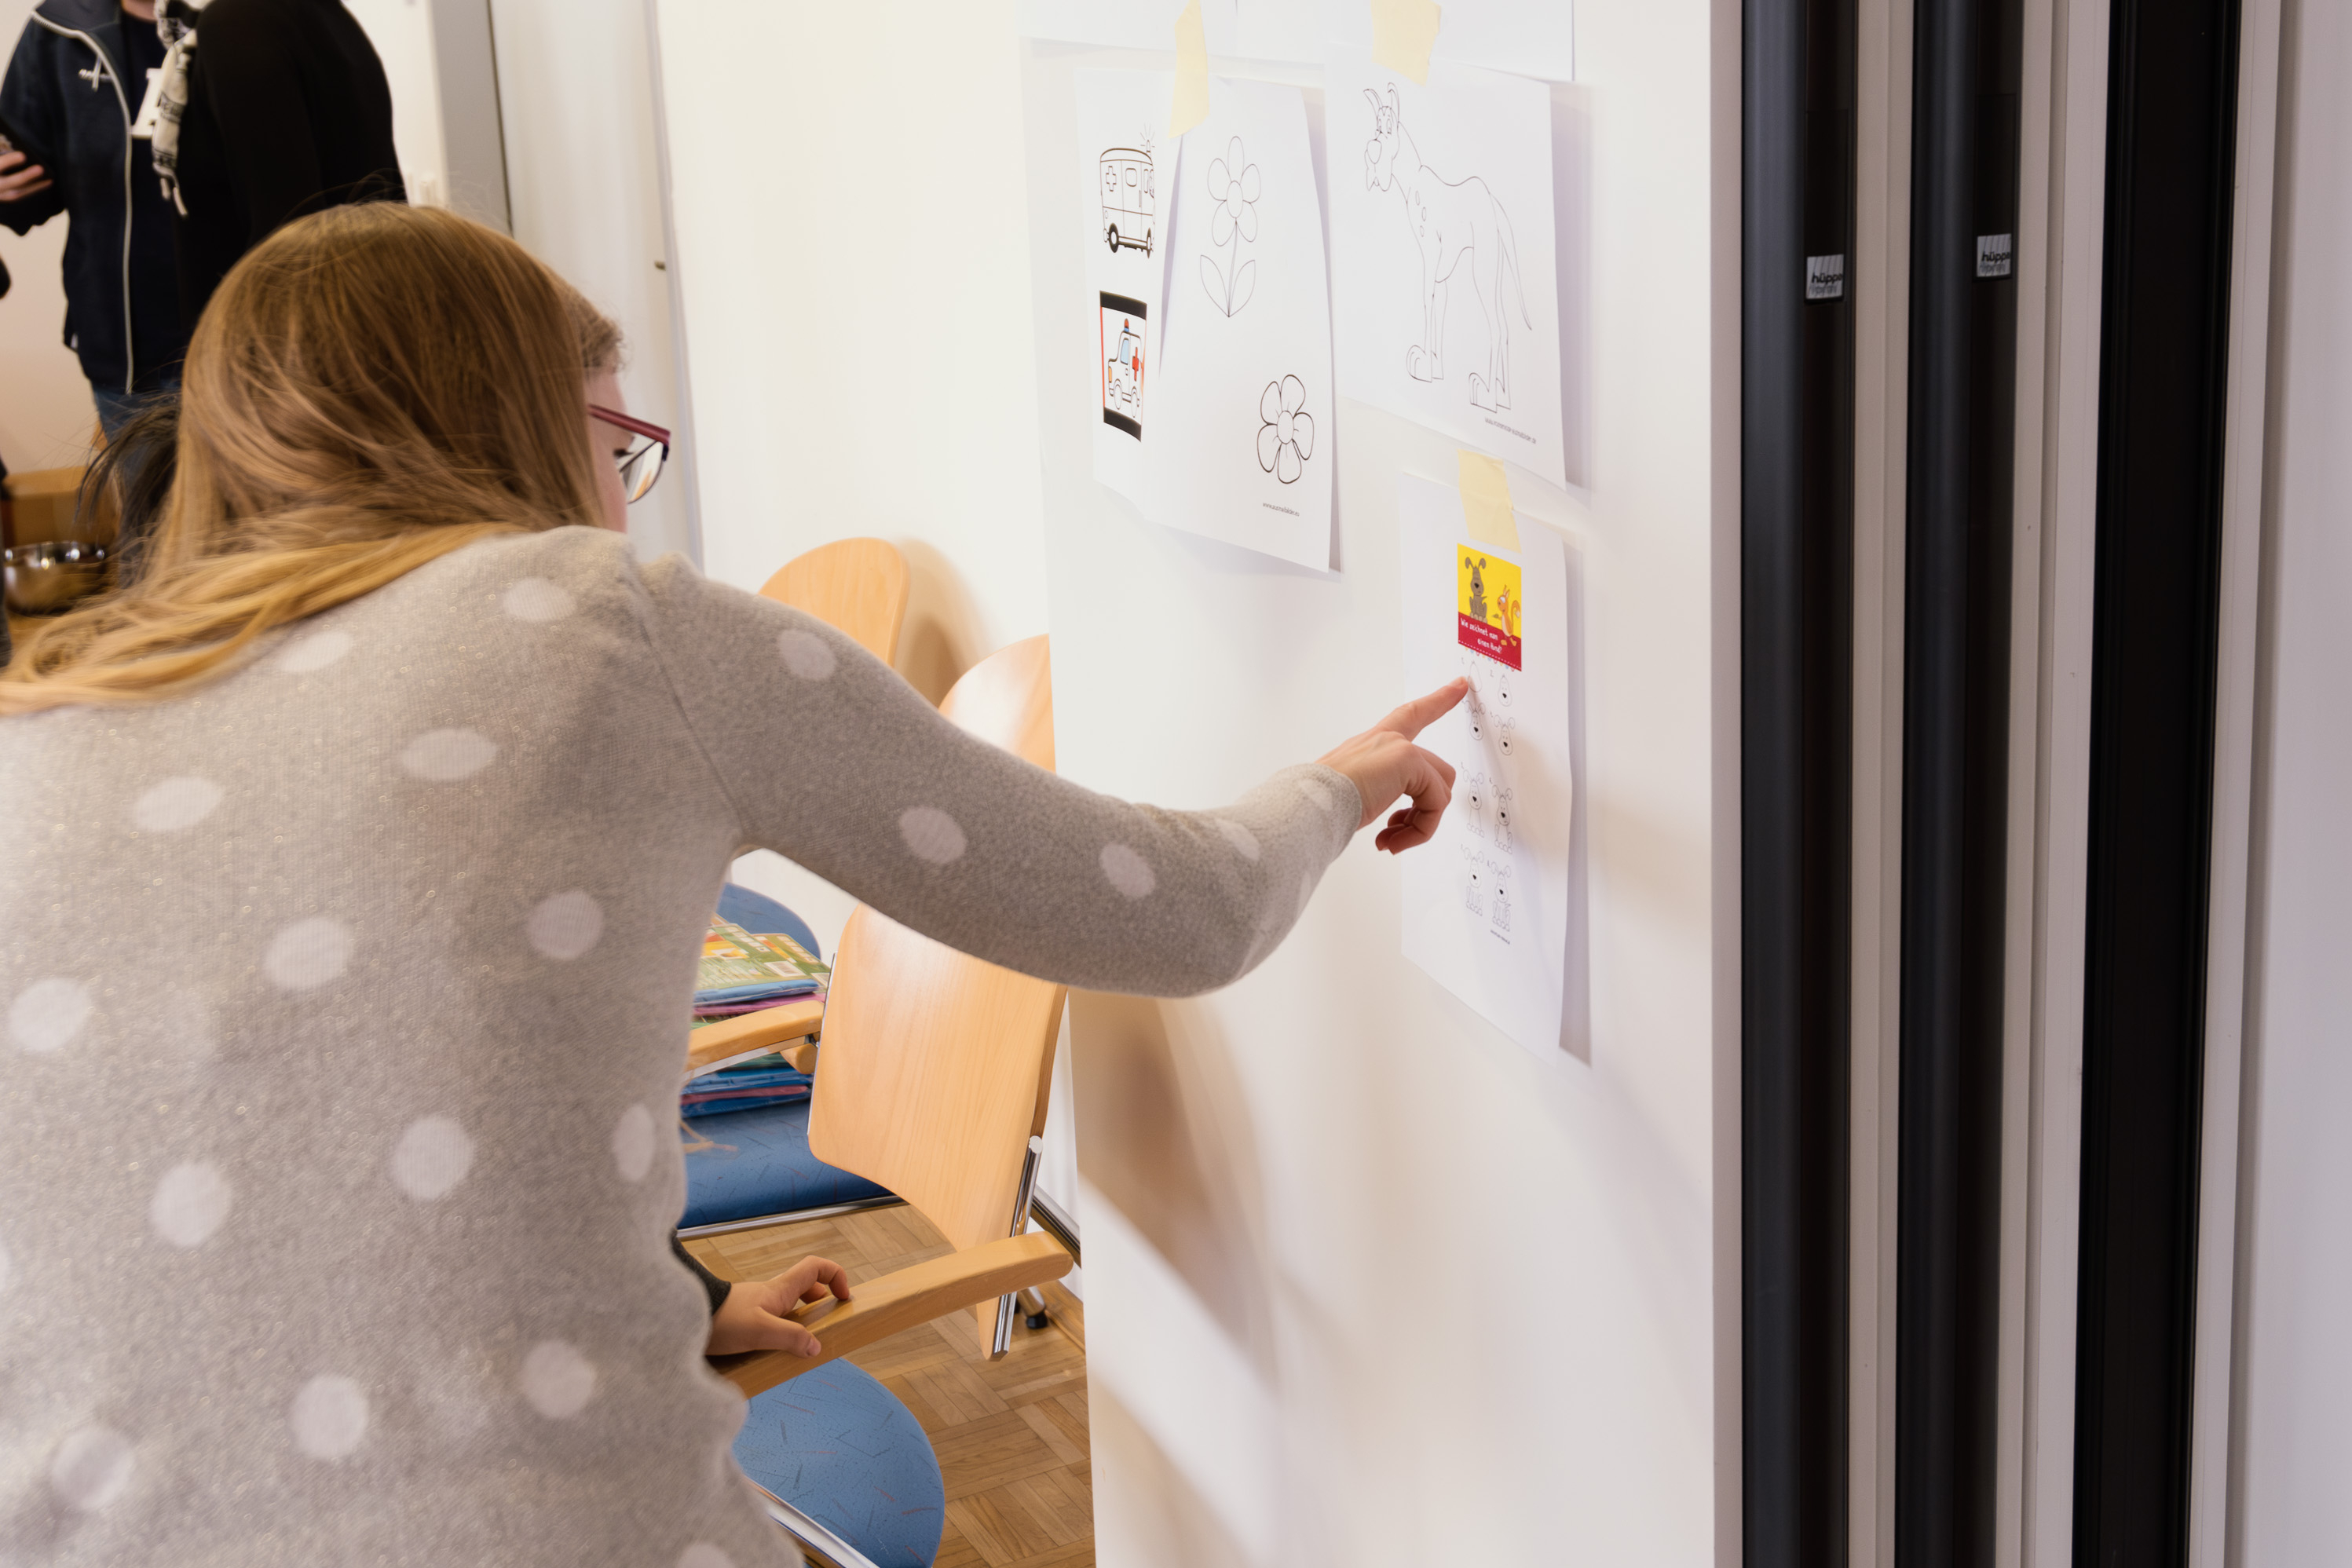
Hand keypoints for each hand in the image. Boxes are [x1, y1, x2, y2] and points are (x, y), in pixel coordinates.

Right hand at [0, 150, 51, 201]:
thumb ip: (1, 150)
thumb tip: (12, 147)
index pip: (0, 165)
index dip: (10, 161)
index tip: (23, 155)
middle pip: (9, 182)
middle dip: (25, 176)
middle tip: (41, 169)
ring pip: (16, 193)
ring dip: (34, 186)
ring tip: (49, 179)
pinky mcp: (2, 198)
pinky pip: (18, 195)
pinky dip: (32, 189)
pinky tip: (45, 183)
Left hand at [705, 1255, 854, 1356]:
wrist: (682, 1320)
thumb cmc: (720, 1320)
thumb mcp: (760, 1331)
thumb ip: (790, 1337)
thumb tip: (817, 1347)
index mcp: (780, 1290)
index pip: (816, 1267)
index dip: (836, 1276)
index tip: (844, 1298)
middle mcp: (772, 1295)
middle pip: (807, 1288)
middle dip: (822, 1304)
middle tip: (828, 1325)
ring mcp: (758, 1307)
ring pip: (790, 1307)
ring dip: (802, 1321)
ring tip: (804, 1345)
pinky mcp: (745, 1321)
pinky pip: (773, 1322)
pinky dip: (782, 1333)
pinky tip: (777, 1353)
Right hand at [1316, 678, 1466, 852]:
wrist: (1307, 804)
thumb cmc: (1316, 803)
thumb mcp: (1349, 794)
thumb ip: (1372, 798)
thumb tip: (1389, 826)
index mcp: (1368, 744)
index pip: (1408, 716)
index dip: (1436, 701)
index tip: (1459, 685)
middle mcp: (1384, 740)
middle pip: (1436, 767)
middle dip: (1428, 807)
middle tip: (1400, 833)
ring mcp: (1398, 748)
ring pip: (1438, 789)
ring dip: (1420, 824)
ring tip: (1393, 841)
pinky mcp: (1408, 761)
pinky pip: (1435, 802)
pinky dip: (1420, 829)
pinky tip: (1392, 841)